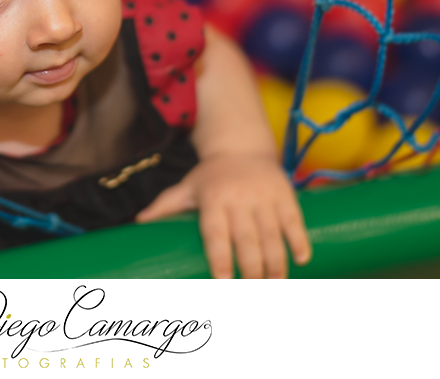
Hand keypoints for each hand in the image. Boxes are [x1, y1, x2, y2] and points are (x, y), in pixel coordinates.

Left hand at [137, 154, 310, 278]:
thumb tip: (138, 222)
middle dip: (252, 269)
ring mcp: (264, 196)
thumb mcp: (187, 186)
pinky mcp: (284, 193)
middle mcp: (239, 198)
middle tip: (254, 293)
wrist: (241, 147)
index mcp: (213, 198)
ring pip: (272, 233)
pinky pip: (294, 219)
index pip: (216, 234)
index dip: (221, 259)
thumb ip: (165, 205)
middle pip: (247, 239)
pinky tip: (301, 261)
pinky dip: (299, 240)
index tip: (224, 284)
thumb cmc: (210, 176)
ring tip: (275, 286)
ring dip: (276, 262)